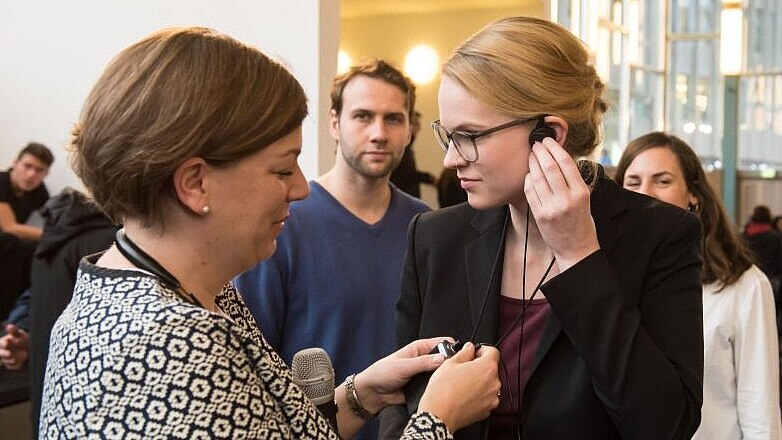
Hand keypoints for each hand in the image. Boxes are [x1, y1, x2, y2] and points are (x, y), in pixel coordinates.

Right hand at [0, 324, 29, 369]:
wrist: (28, 348)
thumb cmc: (20, 339)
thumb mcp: (18, 334)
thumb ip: (13, 331)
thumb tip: (10, 326)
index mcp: (3, 343)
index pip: (1, 343)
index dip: (4, 343)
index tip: (8, 341)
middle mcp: (3, 351)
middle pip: (0, 353)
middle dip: (4, 354)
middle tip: (9, 354)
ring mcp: (7, 358)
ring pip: (5, 360)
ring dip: (8, 361)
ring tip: (13, 360)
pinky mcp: (12, 364)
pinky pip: (12, 366)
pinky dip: (14, 365)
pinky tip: (17, 363)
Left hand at [353, 337, 450, 413]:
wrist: (373, 394)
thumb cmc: (382, 373)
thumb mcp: (403, 366)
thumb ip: (422, 363)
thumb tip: (442, 358)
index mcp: (420, 348)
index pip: (442, 343)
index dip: (452, 347)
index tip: (460, 355)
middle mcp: (424, 360)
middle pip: (445, 359)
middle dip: (451, 364)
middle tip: (456, 371)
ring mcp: (425, 374)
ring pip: (442, 374)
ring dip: (446, 378)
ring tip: (452, 383)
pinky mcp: (424, 387)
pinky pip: (436, 387)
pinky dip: (440, 389)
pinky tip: (444, 392)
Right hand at [418, 342, 500, 431]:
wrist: (439, 415)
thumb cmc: (443, 390)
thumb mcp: (450, 363)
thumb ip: (464, 352)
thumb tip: (469, 348)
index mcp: (487, 368)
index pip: (493, 351)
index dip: (482, 349)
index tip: (473, 352)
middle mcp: (494, 383)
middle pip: (491, 368)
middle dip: (478, 366)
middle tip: (463, 369)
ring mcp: (492, 398)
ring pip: (488, 383)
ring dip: (479, 381)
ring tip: (462, 383)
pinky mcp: (487, 410)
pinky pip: (486, 397)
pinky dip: (478, 394)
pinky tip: (464, 395)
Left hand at [525, 138, 599, 270]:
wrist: (576, 249)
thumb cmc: (582, 222)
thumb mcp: (585, 198)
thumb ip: (572, 180)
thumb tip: (557, 157)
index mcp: (581, 193)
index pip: (565, 163)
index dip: (554, 148)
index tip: (548, 140)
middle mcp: (566, 200)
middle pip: (549, 168)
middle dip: (540, 152)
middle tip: (536, 144)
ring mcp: (551, 208)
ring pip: (537, 178)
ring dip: (533, 163)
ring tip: (532, 155)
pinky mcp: (539, 215)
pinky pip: (530, 191)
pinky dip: (528, 179)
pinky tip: (530, 173)